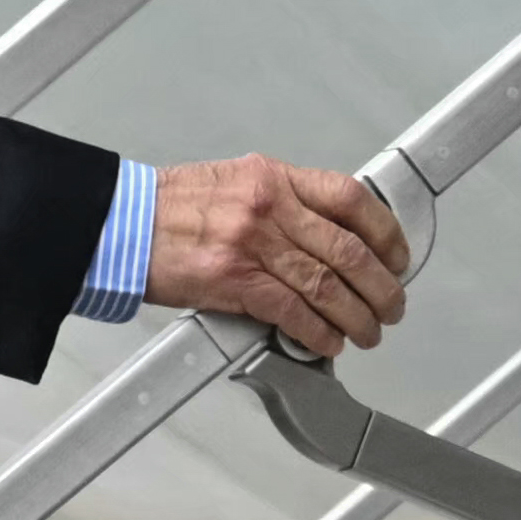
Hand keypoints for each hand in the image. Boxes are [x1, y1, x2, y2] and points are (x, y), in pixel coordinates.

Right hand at [144, 155, 414, 357]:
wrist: (122, 222)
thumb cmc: (173, 206)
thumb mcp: (237, 183)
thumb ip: (284, 204)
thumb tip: (328, 237)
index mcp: (274, 177)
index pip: (350, 198)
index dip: (386, 231)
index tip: (398, 256)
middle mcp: (270, 206)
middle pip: (348, 250)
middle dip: (382, 285)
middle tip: (393, 305)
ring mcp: (253, 244)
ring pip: (327, 285)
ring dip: (357, 316)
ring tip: (369, 332)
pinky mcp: (234, 282)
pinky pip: (292, 311)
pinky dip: (318, 332)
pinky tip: (328, 342)